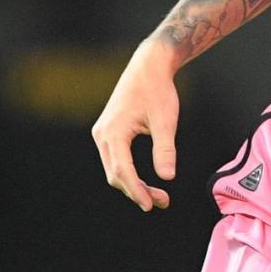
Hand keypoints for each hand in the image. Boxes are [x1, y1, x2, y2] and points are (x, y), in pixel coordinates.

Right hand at [91, 39, 180, 210]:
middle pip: (115, 174)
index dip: (136, 191)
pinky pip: (115, 159)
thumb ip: (165, 149)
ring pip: (114, 169)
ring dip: (134, 184)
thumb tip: (168, 177)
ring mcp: (103, 133)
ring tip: (159, 196)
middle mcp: (102, 134)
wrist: (148, 66)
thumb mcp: (165, 121)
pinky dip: (129, 173)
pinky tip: (146, 181)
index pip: (122, 171)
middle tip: (163, 202)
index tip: (150, 205)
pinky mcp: (109, 132)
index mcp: (114, 132)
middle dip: (137, 190)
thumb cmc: (158, 90)